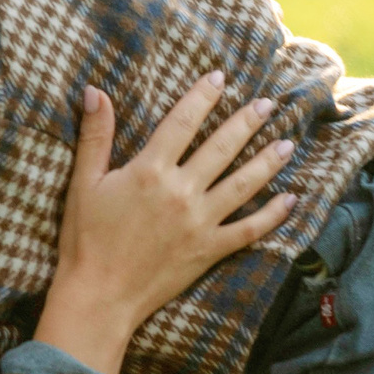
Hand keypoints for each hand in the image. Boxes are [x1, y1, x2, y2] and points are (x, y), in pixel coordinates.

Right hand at [35, 75, 298, 373]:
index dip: (202, 97)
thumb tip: (94, 91)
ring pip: (243, 184)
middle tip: (267, 103)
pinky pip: (249, 229)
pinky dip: (273, 215)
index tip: (220, 78)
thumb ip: (94, 136)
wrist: (98, 295)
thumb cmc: (85, 238)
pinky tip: (290, 200)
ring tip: (287, 142)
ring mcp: (200, 222)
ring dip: (268, 161)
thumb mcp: (83, 182)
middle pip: (222, 147)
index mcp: (149, 171)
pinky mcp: (209, 249)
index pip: (182, 122)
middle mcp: (181, 191)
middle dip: (246, 122)